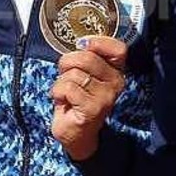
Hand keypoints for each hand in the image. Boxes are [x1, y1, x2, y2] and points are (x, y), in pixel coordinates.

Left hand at [50, 36, 126, 160]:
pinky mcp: (93, 108)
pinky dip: (57, 92)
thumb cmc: (77, 100)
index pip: (118, 49)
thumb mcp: (84, 74)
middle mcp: (116, 84)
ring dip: (61, 82)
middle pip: (87, 57)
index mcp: (116, 72)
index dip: (98, 42)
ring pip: (74, 73)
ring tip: (66, 94)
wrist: (75, 133)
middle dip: (68, 63)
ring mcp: (106, 97)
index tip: (83, 45)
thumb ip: (87, 57)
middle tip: (66, 76)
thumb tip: (82, 42)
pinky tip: (63, 102)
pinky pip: (68, 88)